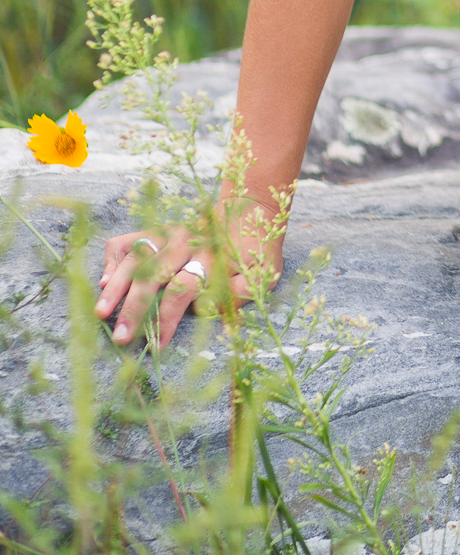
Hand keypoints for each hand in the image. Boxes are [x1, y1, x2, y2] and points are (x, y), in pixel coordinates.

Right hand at [96, 208, 280, 347]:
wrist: (251, 211)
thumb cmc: (254, 253)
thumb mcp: (262, 274)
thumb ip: (240, 292)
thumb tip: (210, 309)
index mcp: (211, 256)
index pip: (183, 288)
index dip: (168, 317)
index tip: (158, 343)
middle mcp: (186, 242)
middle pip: (153, 274)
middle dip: (134, 308)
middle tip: (121, 336)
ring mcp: (168, 233)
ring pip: (136, 257)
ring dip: (116, 286)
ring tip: (102, 312)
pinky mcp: (157, 229)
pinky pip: (128, 240)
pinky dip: (113, 258)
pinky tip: (104, 281)